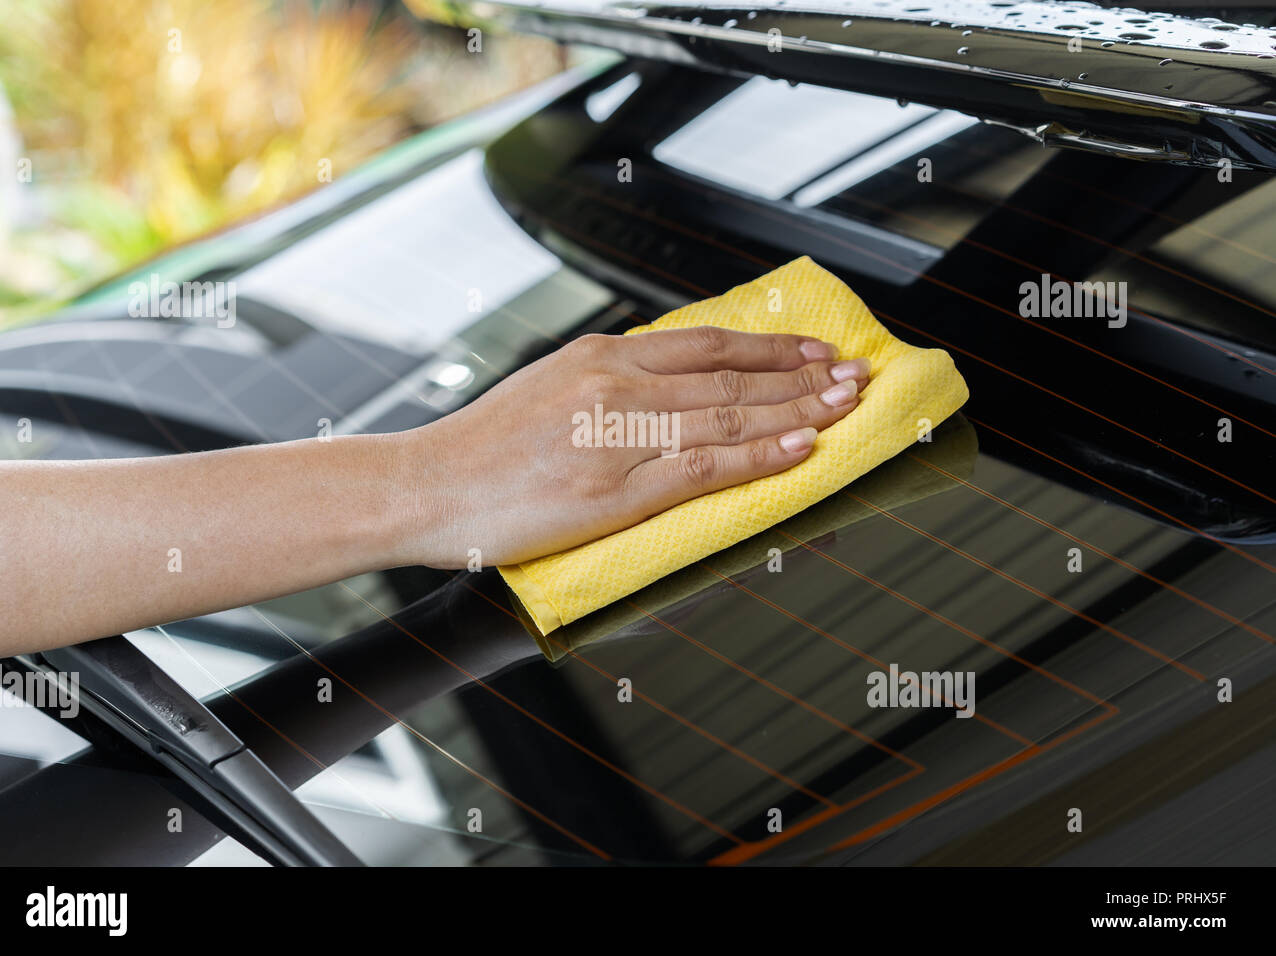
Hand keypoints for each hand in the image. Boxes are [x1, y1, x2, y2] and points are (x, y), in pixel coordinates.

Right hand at [401, 326, 869, 567]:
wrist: (423, 486)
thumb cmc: (482, 446)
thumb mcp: (546, 387)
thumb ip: (608, 380)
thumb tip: (665, 377)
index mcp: (599, 358)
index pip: (706, 345)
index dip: (770, 349)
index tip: (814, 352)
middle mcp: (615, 386)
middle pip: (730, 378)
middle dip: (803, 377)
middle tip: (856, 377)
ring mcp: (616, 438)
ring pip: (727, 418)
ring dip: (797, 411)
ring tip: (846, 407)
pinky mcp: (611, 491)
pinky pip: (702, 469)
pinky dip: (757, 458)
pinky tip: (799, 449)